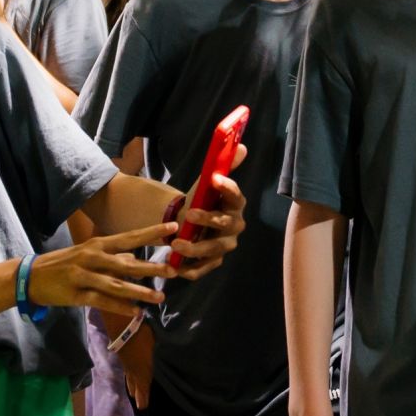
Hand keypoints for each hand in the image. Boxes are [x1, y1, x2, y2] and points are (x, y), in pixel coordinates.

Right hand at [28, 224, 176, 316]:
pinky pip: (102, 301)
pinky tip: (135, 312)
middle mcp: (93, 257)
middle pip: (127, 262)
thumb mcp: (87, 253)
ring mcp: (84, 276)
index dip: (151, 232)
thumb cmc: (63, 263)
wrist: (31, 276)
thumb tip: (133, 258)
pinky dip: (120, 307)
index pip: (129, 237)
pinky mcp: (77, 295)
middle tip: (174, 270)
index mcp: (97, 244)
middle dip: (151, 266)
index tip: (173, 227)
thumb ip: (111, 256)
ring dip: (139, 291)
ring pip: (117, 284)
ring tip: (159, 297)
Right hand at [119, 321, 154, 409]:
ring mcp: (126, 364)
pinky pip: (127, 371)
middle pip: (136, 386)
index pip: (144, 387)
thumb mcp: (156, 346)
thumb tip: (167, 360)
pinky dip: (129, 377)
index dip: (144, 398)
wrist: (122, 327)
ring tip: (132, 393)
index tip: (144, 408)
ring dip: (132, 387)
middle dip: (138, 396)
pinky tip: (129, 376)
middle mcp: (133, 370)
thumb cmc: (142, 336)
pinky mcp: (122, 357)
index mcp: (143, 370)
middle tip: (140, 405)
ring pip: (130, 379)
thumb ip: (161, 356)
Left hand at [172, 143, 248, 280]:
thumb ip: (223, 166)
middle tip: (189, 214)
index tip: (214, 179)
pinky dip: (189, 269)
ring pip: (213, 250)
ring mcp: (224, 246)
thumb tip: (242, 146)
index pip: (236, 196)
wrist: (192, 223)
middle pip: (224, 225)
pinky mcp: (212, 262)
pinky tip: (174, 266)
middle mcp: (234, 227)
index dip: (227, 188)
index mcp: (235, 205)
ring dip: (195, 248)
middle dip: (208, 221)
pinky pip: (202, 269)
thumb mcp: (208, 183)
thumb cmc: (203, 201)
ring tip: (175, 244)